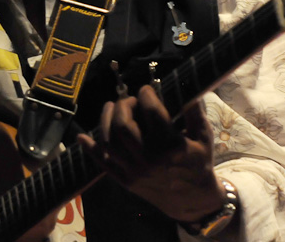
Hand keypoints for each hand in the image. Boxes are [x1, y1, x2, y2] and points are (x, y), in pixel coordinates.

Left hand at [78, 85, 226, 223]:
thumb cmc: (199, 164)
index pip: (151, 110)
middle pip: (123, 124)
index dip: (146, 94)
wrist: (193, 202)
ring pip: (109, 142)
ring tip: (110, 108)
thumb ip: (194, 110)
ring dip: (105, 121)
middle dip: (123, 105)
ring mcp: (135, 170)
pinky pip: (103, 164)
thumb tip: (185, 82)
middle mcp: (149, 157)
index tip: (146, 89)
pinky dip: (90, 150)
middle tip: (130, 100)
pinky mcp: (126, 181)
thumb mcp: (203, 137)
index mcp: (169, 144)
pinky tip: (81, 138)